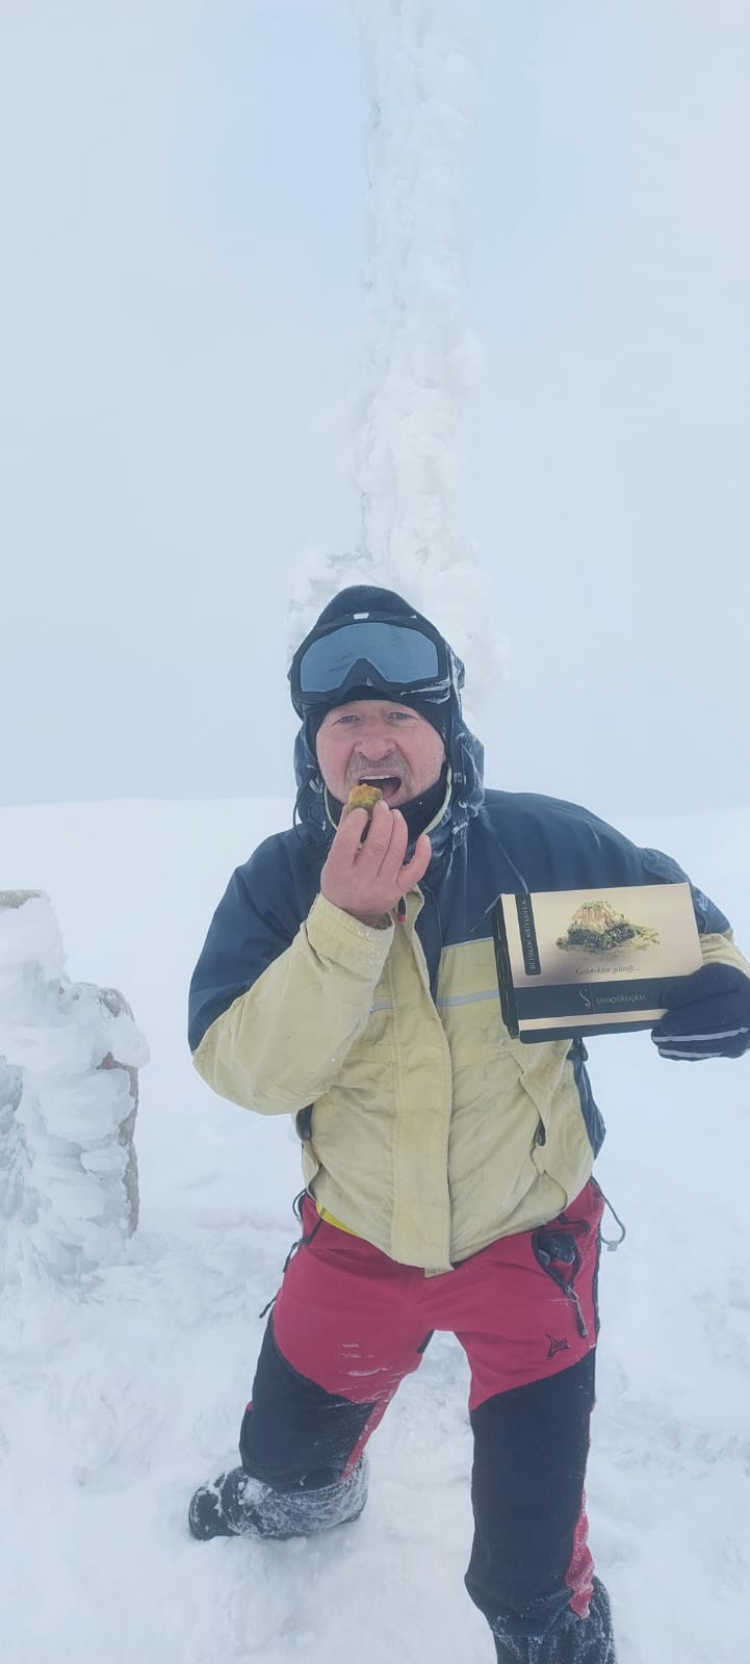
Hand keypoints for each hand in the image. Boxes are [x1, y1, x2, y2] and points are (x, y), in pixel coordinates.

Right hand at [320, 800, 430, 927]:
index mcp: (338, 870)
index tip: (362, 810)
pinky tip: (423, 837)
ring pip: (396, 851)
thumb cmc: (338, 882)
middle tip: (383, 807)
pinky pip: (416, 870)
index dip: (357, 820)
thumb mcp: (331, 860)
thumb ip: (343, 832)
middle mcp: (361, 880)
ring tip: (395, 815)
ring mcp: (382, 887)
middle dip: (383, 819)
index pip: (348, 840)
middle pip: (377, 843)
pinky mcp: (398, 891)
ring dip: (399, 828)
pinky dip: (423, 853)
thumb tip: (356, 804)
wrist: (348, 916)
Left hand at [651, 963, 749, 1059]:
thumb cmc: (708, 982)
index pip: (716, 981)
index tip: (666, 997)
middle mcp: (745, 1002)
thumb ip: (685, 958)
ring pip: (716, 1037)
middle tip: (662, 1025)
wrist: (735, 999)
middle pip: (719, 1012)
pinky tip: (667, 1049)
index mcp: (734, 977)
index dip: (690, 991)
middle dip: (688, 1020)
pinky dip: (688, 1052)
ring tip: (659, 1038)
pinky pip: (712, 1052)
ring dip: (684, 1041)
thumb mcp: (700, 964)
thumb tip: (657, 940)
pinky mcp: (736, 1047)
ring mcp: (744, 1028)